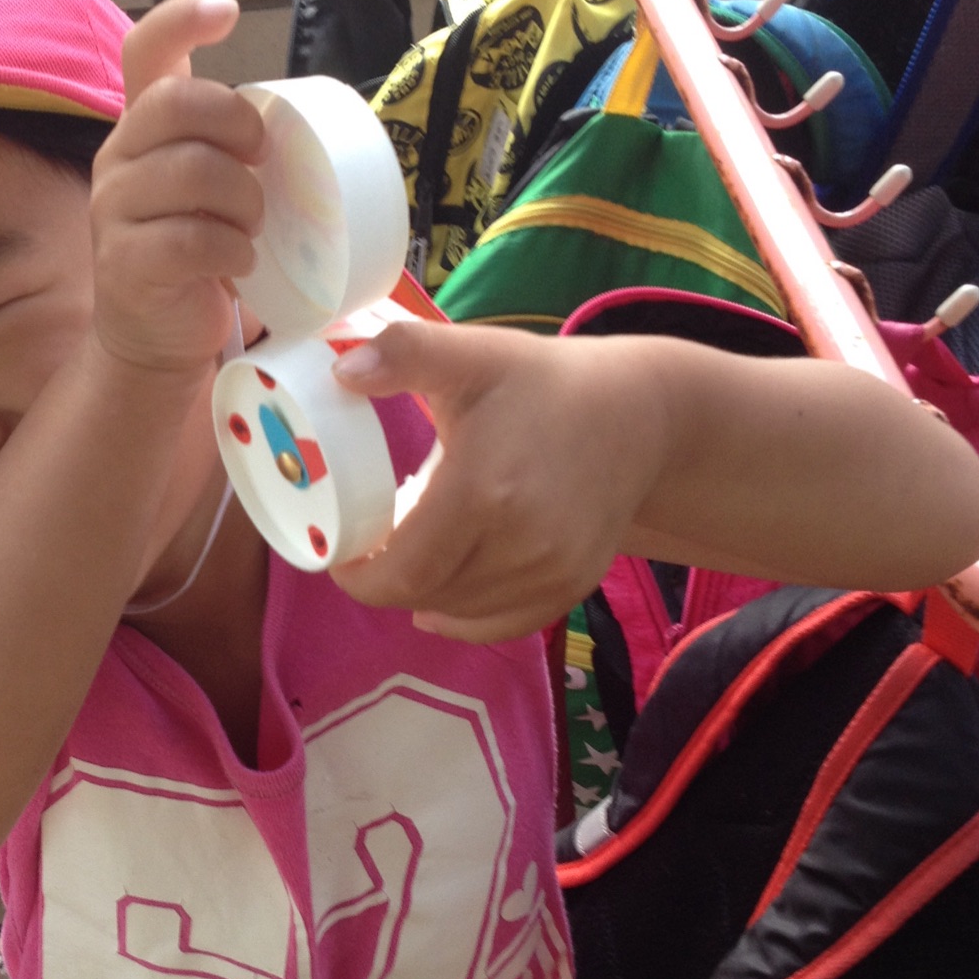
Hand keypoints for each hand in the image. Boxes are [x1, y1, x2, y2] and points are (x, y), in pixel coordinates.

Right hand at [88, 0, 266, 376]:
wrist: (158, 337)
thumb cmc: (198, 252)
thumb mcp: (210, 188)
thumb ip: (230, 147)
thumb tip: (308, 119)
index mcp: (142, 128)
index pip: (145, 50)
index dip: (182, 20)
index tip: (226, 13)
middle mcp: (118, 158)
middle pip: (176, 104)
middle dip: (237, 126)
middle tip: (263, 163)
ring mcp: (113, 210)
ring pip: (191, 171)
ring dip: (243, 199)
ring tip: (253, 226)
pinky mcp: (126, 262)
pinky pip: (192, 238)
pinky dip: (233, 249)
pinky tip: (241, 263)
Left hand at [328, 320, 666, 642]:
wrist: (638, 413)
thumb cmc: (545, 383)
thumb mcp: (474, 353)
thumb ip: (406, 352)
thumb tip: (342, 370)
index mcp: (484, 492)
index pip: (402, 571)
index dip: (360, 576)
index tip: (340, 553)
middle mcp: (522, 545)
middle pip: (425, 594)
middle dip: (384, 581)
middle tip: (367, 550)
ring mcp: (553, 573)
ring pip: (459, 612)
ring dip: (422, 593)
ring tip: (407, 557)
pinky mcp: (573, 586)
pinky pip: (502, 626)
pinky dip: (462, 618)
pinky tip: (439, 601)